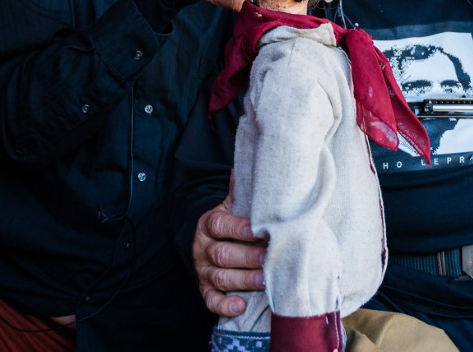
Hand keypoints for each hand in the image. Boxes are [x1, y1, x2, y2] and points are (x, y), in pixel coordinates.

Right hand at [193, 184, 267, 316]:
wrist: (210, 241)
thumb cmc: (230, 222)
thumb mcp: (232, 205)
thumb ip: (241, 191)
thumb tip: (245, 167)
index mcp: (209, 223)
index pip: (219, 224)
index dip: (238, 227)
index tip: (258, 230)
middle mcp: (203, 248)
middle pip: (222, 254)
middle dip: (248, 257)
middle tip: (270, 258)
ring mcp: (202, 270)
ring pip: (220, 277)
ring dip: (244, 280)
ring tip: (265, 280)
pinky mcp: (204, 290)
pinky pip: (210, 301)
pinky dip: (224, 305)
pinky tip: (240, 306)